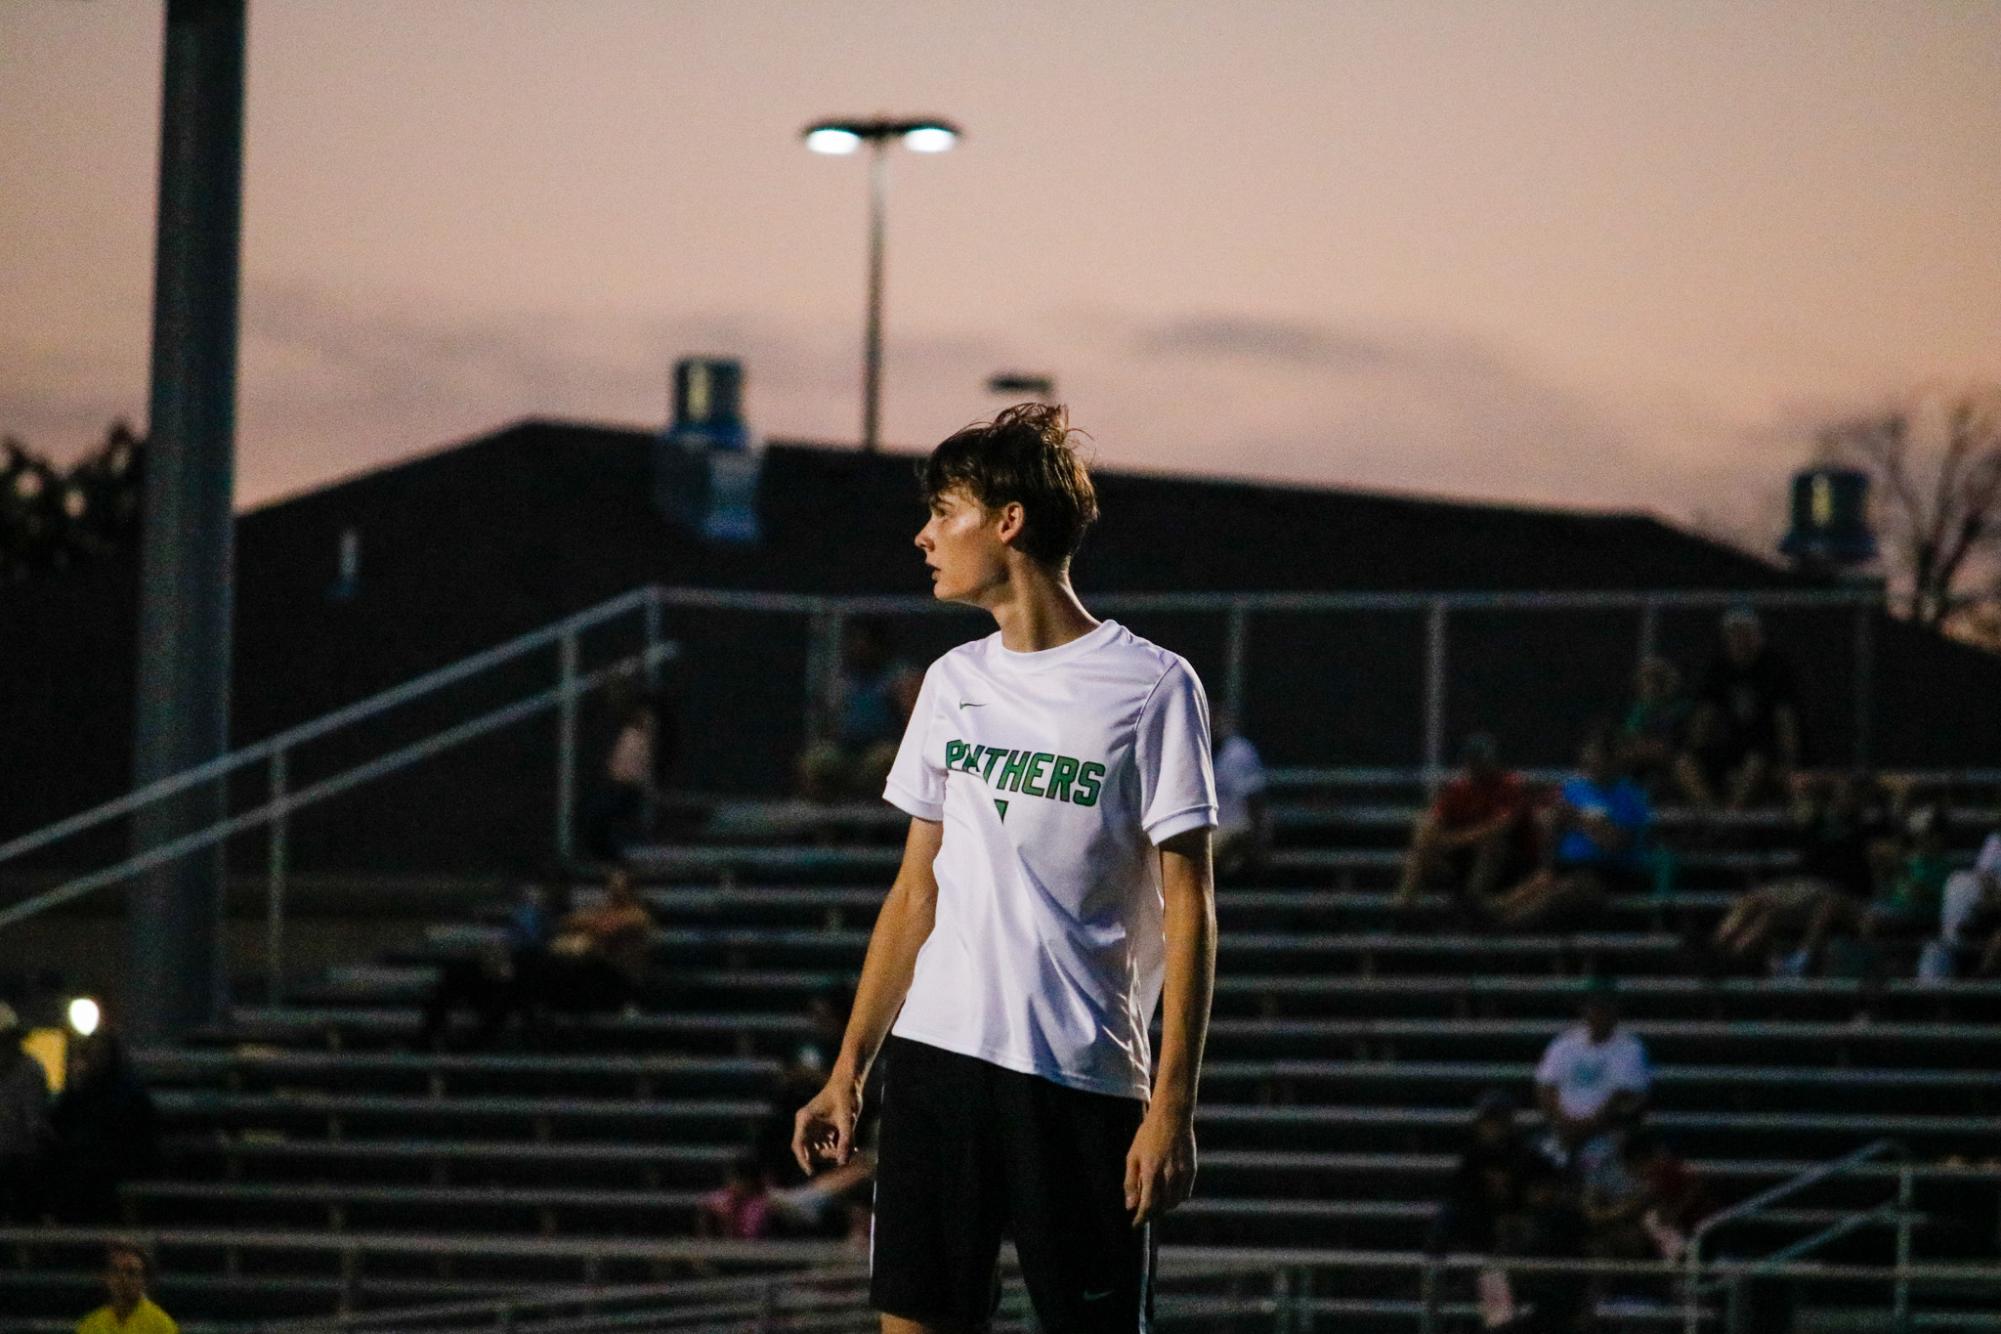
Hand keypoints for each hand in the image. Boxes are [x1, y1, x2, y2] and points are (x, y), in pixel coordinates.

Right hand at [791, 1068, 862, 1174]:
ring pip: (818, 1150)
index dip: (803, 1160)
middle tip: (846, 1153)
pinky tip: (852, 1148)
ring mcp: (812, 1128)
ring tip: (853, 1149)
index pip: (799, 1145)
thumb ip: (845, 1141)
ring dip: (832, 1154)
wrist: (849, 1082)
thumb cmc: (846, 1096)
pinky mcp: (821, 1130)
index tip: (811, 1172)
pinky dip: (836, 1149)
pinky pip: (825, 1146)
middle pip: (809, 1151)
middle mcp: (805, 1124)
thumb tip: (843, 1162)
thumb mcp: (847, 1119)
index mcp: (805, 1119)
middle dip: (826, 1156)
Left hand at [1124, 1101, 1195, 1226]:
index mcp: (1151, 1171)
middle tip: (1143, 1213)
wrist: (1172, 1116)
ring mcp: (1182, 1173)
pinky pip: (1185, 1194)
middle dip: (1151, 1214)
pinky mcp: (1192, 1170)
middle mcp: (1168, 1175)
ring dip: (1164, 1208)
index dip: (1141, 1218)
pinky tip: (1168, 1194)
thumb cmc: (1148, 1135)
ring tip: (1155, 1203)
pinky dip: (1176, 1199)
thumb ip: (1130, 1182)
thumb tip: (1130, 1206)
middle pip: (1161, 1207)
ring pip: (1174, 1203)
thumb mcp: (1132, 1156)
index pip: (1147, 1205)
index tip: (1135, 1225)